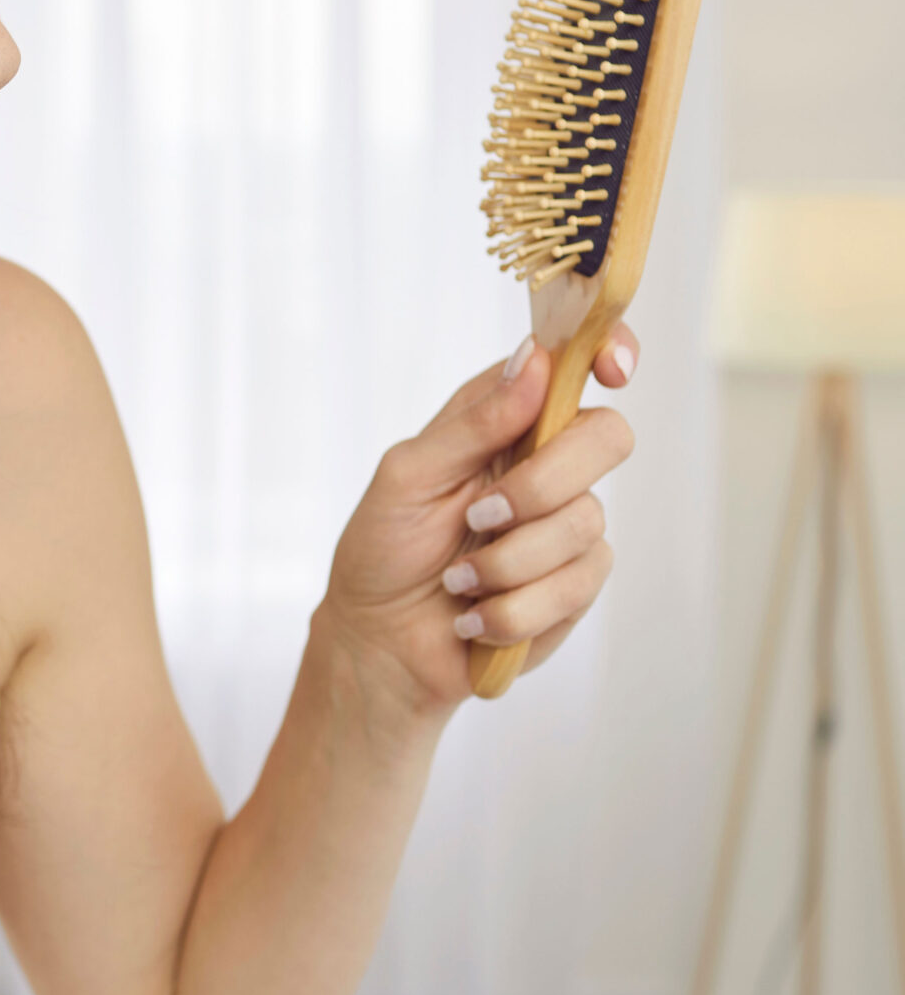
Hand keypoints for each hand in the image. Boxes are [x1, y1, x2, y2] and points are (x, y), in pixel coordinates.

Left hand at [316, 323, 640, 716]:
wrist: (383, 643)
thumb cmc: (384, 549)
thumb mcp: (407, 477)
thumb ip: (472, 424)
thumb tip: (534, 360)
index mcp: (503, 422)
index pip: (571, 367)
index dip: (606, 351)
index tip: (611, 370)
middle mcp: (545, 464)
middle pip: (606, 438)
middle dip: (542, 483)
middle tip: (481, 516)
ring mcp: (567, 524)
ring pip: (586, 521)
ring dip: (506, 561)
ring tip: (457, 580)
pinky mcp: (575, 584)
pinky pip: (576, 584)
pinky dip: (512, 607)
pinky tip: (473, 615)